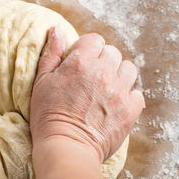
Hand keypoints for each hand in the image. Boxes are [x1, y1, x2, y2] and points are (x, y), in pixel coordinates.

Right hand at [30, 27, 144, 161]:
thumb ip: (51, 53)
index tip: (81, 63)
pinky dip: (128, 96)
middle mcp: (104, 72)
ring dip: (118, 75)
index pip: (94, 40)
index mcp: (81, 62)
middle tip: (91, 79)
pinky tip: (115, 104)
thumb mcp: (41, 81)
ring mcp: (120, 91)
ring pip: (129, 69)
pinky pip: (137, 93)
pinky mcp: (131, 110)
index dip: (87, 50)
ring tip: (106, 89)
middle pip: (112, 52)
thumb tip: (57, 30)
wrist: (66, 148)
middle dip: (102, 61)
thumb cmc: (48, 116)